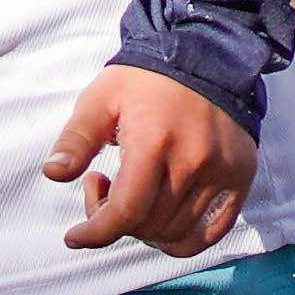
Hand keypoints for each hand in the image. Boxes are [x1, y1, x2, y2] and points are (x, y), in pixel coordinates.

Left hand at [45, 65, 251, 256]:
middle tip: (104, 188)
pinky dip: (181, 239)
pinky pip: (211, 232)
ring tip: (134, 194)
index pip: (126, 210)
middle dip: (115, 220)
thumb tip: (53, 173)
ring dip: (145, 229)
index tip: (75, 236)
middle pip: (148, 225)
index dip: (96, 232)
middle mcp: (194, 160)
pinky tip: (161, 217)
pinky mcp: (241, 177)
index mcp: (154, 140)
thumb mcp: (100, 99)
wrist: (205, 55)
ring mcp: (222, 171)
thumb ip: (76, 138)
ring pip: (177, 233)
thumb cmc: (144, 80)